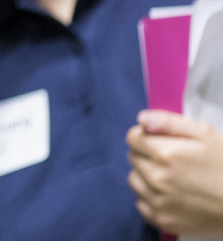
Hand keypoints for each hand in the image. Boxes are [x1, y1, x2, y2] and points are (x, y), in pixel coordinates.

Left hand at [127, 109, 222, 234]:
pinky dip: (150, 197)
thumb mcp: (204, 134)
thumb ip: (168, 122)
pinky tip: (170, 194)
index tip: (159, 141)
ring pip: (134, 180)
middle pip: (133, 157)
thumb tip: (141, 118)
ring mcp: (158, 202)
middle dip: (146, 154)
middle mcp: (157, 179)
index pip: (133, 138)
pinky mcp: (161, 220)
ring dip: (145, 175)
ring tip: (170, 177)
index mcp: (166, 154)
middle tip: (170, 160)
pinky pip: (141, 202)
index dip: (146, 136)